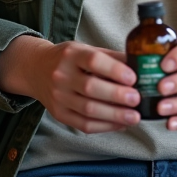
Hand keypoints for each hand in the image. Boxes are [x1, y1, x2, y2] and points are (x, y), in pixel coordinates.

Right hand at [0, 36, 141, 133]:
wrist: (36, 69)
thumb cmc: (69, 59)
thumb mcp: (86, 49)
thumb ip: (111, 57)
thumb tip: (140, 67)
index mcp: (71, 55)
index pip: (93, 61)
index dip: (114, 70)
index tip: (133, 77)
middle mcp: (61, 75)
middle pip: (90, 88)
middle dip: (117, 96)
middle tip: (137, 99)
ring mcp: (58, 97)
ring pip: (88, 110)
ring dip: (114, 116)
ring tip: (134, 117)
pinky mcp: (59, 114)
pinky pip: (83, 125)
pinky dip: (104, 127)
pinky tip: (120, 125)